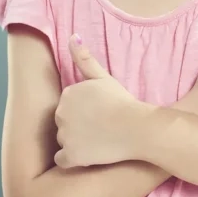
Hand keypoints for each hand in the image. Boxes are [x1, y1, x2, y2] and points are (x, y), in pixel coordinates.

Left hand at [54, 35, 147, 168]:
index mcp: (67, 93)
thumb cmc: (122, 101)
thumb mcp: (103, 77)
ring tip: (98, 141)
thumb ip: (84, 58)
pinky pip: (62, 160)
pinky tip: (87, 155)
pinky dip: (71, 159)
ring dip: (75, 142)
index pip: (68, 105)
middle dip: (76, 126)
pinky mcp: (71, 155)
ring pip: (63, 141)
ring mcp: (64, 135)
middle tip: (100, 127)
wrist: (137, 127)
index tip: (99, 113)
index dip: (83, 111)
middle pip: (63, 123)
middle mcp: (61, 113)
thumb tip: (72, 36)